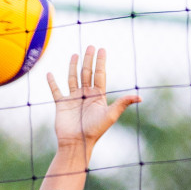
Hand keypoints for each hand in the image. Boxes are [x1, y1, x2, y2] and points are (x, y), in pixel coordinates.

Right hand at [46, 47, 140, 162]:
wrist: (77, 143)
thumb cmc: (94, 130)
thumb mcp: (110, 115)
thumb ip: (123, 103)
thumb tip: (140, 97)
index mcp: (97, 96)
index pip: (100, 75)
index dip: (101, 62)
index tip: (102, 50)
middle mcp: (85, 95)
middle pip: (87, 73)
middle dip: (89, 60)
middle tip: (91, 46)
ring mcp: (73, 99)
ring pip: (73, 78)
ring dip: (73, 67)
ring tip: (75, 54)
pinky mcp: (61, 104)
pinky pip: (56, 90)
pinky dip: (52, 82)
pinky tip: (50, 74)